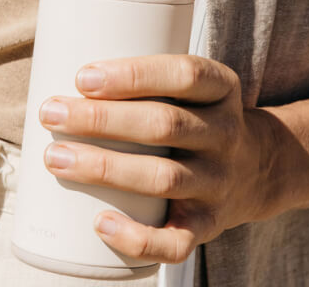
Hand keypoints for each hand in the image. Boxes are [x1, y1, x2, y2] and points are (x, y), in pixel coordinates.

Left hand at [38, 54, 274, 263]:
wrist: (257, 168)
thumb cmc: (195, 115)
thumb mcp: (190, 85)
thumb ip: (142, 77)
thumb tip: (58, 66)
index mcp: (221, 89)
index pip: (185, 75)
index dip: (134, 75)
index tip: (82, 77)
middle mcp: (226, 134)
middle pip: (164, 125)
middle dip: (101, 120)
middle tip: (51, 113)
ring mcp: (219, 182)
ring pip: (163, 178)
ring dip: (103, 168)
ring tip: (55, 158)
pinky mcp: (208, 224)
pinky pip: (177, 241)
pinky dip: (138, 238)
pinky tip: (100, 223)